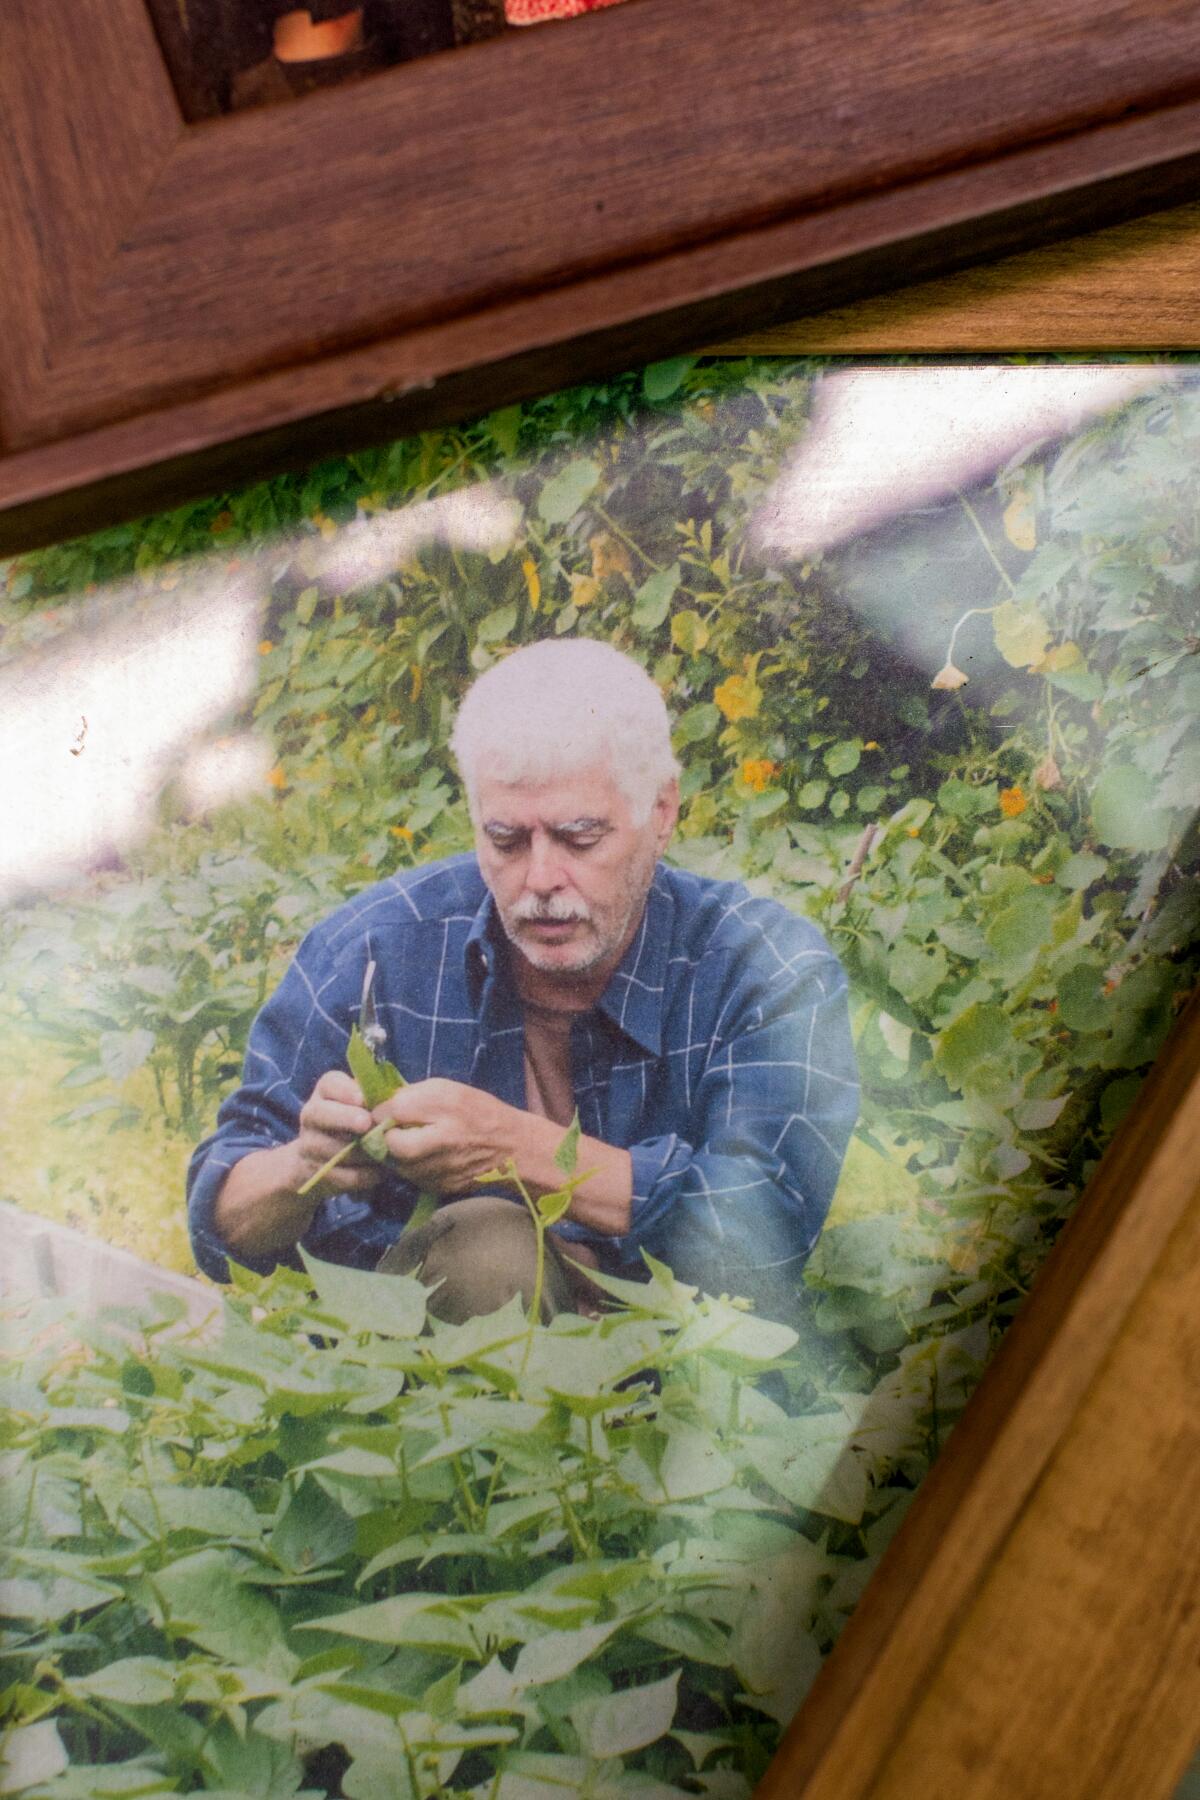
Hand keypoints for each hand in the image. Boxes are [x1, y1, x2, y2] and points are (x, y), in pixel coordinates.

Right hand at [295, 1070, 383, 1194]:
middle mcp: (312, 1114)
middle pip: (321, 1114)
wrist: (325, 1157)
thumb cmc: (358, 1120)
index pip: (330, 1084)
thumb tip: (398, 1104)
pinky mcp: (316, 1172)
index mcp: (326, 1091)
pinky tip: (380, 1171)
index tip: (362, 1098)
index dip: (345, 1091)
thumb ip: (378, 1100)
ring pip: (334, 1148)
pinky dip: (364, 1175)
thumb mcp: (366, 1104)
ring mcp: (309, 1144)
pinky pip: (343, 1175)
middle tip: (366, 1123)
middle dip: (345, 1118)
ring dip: (361, 1152)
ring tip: (384, 1151)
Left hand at [373, 1078, 517, 1194]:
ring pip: (399, 1165)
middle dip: (388, 1137)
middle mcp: (443, 1139)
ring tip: (413, 1144)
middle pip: (393, 1144)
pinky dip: (413, 1168)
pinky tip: (427, 1158)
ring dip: (398, 1155)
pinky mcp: (442, 1187)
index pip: (395, 1110)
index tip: (384, 1111)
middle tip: (394, 1132)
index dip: (382, 1110)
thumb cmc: (479, 1111)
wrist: (512, 1147)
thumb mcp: (449, 1090)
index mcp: (445, 1106)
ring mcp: (443, 1168)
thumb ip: (415, 1094)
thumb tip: (383, 1102)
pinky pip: (413, 1177)